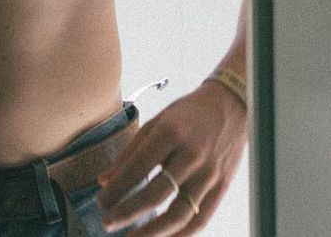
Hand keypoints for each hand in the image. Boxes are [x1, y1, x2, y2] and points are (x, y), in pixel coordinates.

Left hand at [96, 81, 246, 232]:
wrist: (229, 106)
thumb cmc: (187, 114)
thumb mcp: (156, 122)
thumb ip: (131, 152)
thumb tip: (105, 180)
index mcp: (170, 133)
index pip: (137, 168)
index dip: (117, 189)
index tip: (101, 202)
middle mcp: (190, 155)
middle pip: (156, 194)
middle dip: (128, 212)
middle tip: (108, 223)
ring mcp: (209, 174)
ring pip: (179, 213)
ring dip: (154, 232)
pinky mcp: (222, 187)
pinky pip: (202, 218)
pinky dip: (182, 235)